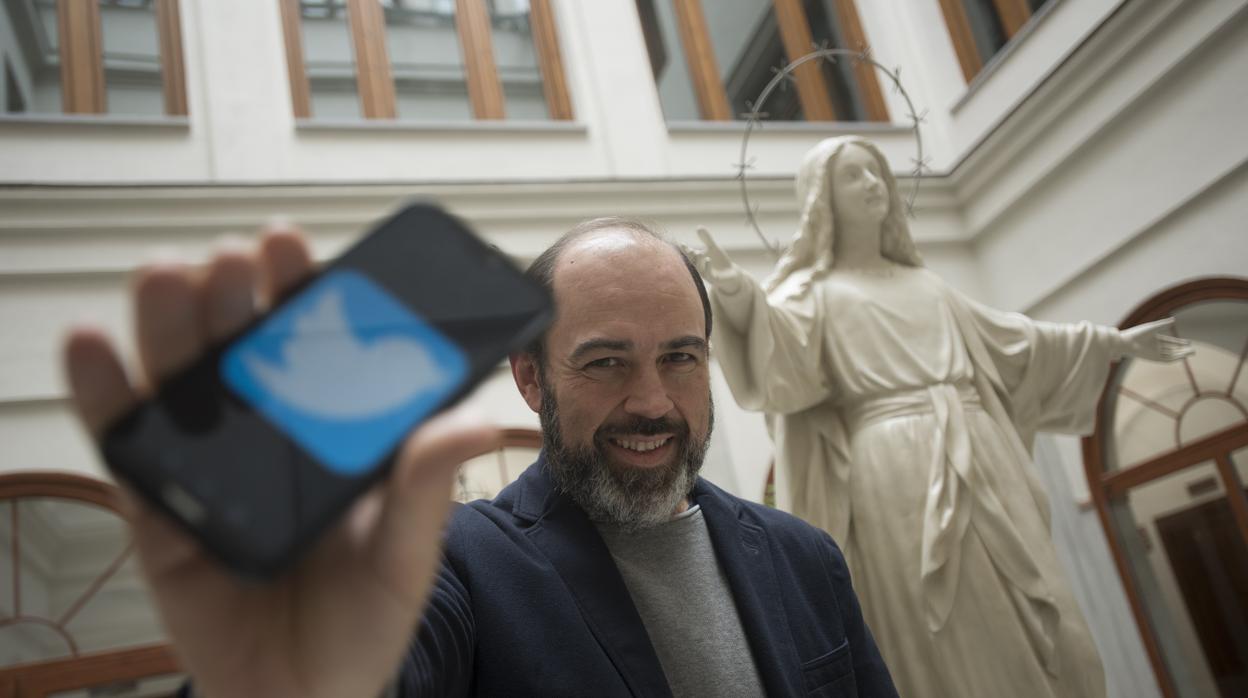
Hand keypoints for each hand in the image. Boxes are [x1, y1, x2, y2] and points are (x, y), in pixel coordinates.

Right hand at [63, 224, 496, 697]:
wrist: (303, 697)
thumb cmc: (364, 621)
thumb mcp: (408, 553)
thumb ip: (428, 486)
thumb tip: (473, 420)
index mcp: (330, 434)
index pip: (313, 348)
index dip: (299, 293)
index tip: (290, 245)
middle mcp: (268, 436)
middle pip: (240, 350)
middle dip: (232, 296)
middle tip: (232, 259)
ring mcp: (211, 467)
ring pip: (182, 382)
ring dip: (169, 324)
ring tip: (168, 277)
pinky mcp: (160, 510)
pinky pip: (128, 447)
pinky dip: (105, 395)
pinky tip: (96, 346)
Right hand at [680, 228, 739, 293]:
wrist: (731, 274)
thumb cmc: (720, 261)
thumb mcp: (713, 248)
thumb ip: (706, 239)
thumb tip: (698, 227)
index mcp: (698, 260)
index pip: (690, 254)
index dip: (685, 250)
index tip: (682, 244)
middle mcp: (700, 268)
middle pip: (693, 262)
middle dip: (691, 256)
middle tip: (690, 249)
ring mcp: (706, 274)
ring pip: (699, 268)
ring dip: (699, 261)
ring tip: (699, 253)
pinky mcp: (714, 279)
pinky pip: (709, 274)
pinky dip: (708, 267)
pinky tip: (708, 259)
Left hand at [1120, 317, 1193, 361]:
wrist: (1127, 342)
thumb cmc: (1138, 333)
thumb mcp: (1153, 327)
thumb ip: (1163, 324)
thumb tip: (1174, 320)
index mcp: (1154, 339)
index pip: (1169, 342)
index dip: (1179, 342)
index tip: (1188, 342)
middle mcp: (1155, 347)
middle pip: (1172, 350)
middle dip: (1182, 350)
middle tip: (1193, 350)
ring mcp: (1155, 353)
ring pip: (1170, 355)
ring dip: (1180, 354)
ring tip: (1191, 352)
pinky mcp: (1153, 358)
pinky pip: (1166, 360)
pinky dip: (1175, 358)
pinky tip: (1182, 357)